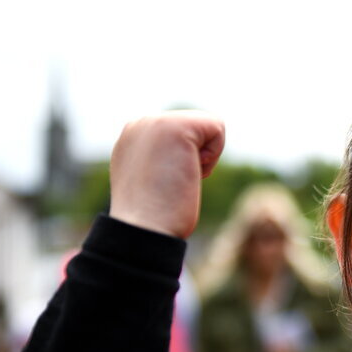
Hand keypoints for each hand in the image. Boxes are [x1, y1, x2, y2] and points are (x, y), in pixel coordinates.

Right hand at [108, 111, 224, 237]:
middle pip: (197, 128)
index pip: (183, 135)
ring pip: (208, 126)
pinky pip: (217, 127)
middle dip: (196, 157)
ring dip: (204, 158)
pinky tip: (190, 173)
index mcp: (134, 137)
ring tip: (178, 178)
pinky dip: (213, 155)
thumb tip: (185, 161)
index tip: (165, 184)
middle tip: (173, 183)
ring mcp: (155, 121)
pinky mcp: (175, 126)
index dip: (186, 162)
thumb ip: (163, 162)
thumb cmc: (153, 219)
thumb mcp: (153, 182)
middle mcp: (140, 123)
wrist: (144, 230)